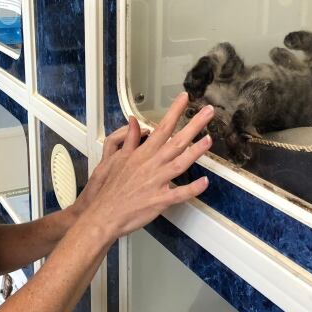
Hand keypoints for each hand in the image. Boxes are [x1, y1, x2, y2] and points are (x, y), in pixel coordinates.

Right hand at [82, 93, 213, 240]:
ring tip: (209, 139)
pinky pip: (179, 194)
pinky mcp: (159, 201)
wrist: (102, 214)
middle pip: (176, 141)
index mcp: (141, 155)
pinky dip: (192, 189)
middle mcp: (151, 165)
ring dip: (196, 151)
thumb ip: (128, 140)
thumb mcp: (115, 159)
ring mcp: (156, 182)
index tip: (184, 98)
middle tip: (208, 112)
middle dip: (193, 125)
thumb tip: (134, 123)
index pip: (161, 128)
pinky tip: (205, 182)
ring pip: (180, 163)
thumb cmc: (108, 189)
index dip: (174, 112)